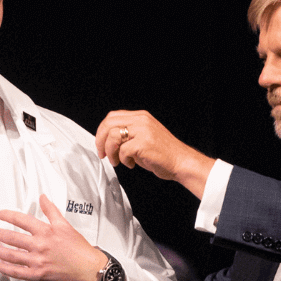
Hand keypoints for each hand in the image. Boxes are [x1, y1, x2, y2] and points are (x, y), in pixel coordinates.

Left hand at [0, 197, 111, 280]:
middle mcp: (40, 245)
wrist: (89, 269)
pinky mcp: (39, 275)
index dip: (7, 216)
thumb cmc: (79, 250)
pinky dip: (6, 269)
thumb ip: (51, 211)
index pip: (22, 220)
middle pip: (13, 237)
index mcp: (46, 231)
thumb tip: (43, 197)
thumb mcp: (65, 225)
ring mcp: (38, 261)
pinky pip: (18, 272)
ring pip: (12, 255)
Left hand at [94, 110, 215, 197]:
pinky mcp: (144, 143)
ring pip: (113, 136)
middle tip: (103, 154)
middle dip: (100, 141)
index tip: (100, 144)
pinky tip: (131, 164)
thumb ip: (128, 134)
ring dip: (111, 152)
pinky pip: (123, 150)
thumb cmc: (162, 153)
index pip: (112, 117)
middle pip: (109, 124)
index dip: (101, 131)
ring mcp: (143, 131)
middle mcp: (141, 120)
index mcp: (140, 117)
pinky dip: (123, 160)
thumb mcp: (144, 136)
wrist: (180, 161)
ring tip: (117, 161)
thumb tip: (107, 140)